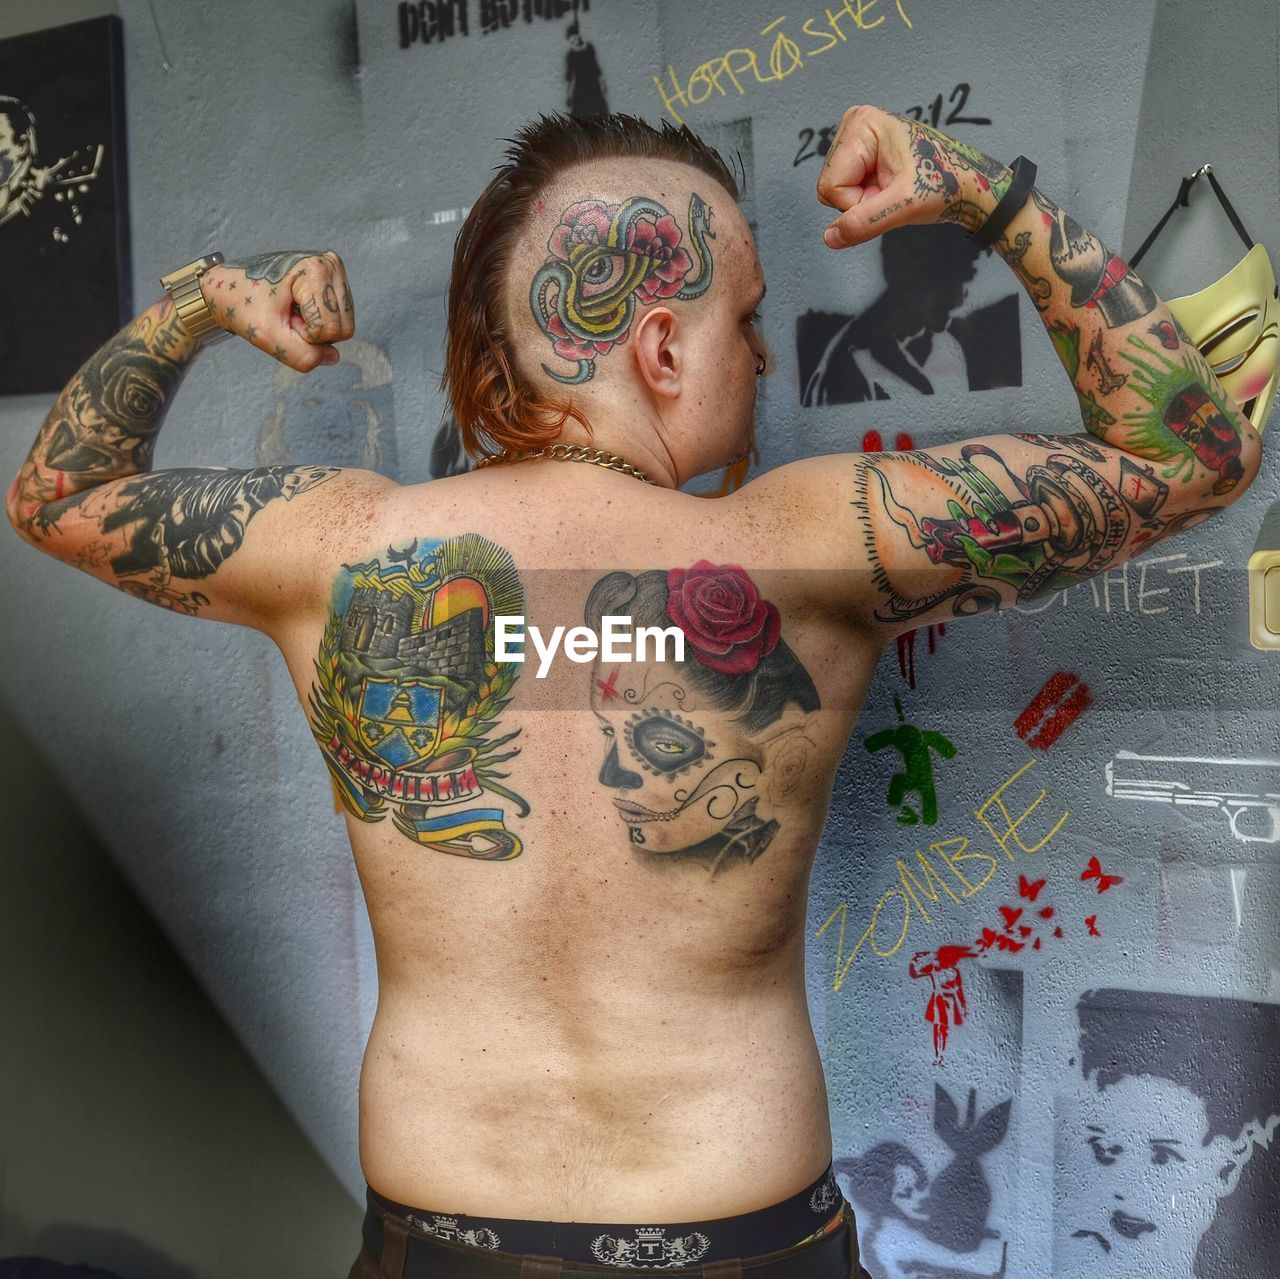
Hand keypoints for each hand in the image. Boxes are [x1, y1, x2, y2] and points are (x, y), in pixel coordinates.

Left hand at [198, 249, 354, 370]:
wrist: (228, 285)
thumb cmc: (242, 303)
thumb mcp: (268, 338)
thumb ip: (304, 356)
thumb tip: (332, 357)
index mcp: (316, 270)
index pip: (331, 330)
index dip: (305, 335)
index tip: (281, 318)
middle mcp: (330, 264)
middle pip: (343, 328)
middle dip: (313, 332)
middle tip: (286, 317)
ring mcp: (333, 270)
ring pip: (343, 325)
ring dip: (315, 328)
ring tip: (289, 312)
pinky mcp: (332, 279)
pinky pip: (338, 318)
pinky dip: (317, 321)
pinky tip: (296, 308)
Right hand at [816, 107, 1002, 248]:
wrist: (966, 182)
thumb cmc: (942, 183)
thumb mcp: (903, 205)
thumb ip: (864, 222)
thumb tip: (830, 237)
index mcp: (862, 124)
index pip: (832, 186)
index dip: (856, 203)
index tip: (889, 195)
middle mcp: (854, 123)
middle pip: (830, 186)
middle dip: (859, 201)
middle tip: (892, 192)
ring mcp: (856, 137)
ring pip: (836, 191)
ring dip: (863, 200)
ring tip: (892, 189)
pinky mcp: (860, 151)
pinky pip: (845, 188)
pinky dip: (866, 196)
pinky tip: (888, 187)